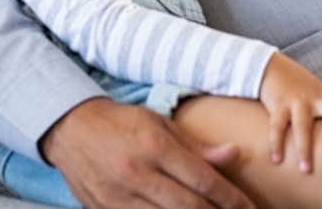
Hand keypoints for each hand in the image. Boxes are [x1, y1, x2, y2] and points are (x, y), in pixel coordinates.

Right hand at [40, 97, 254, 208]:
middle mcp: (139, 174)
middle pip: (189, 206)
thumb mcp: (161, 124)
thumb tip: (234, 154)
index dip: (230, 197)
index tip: (249, 207)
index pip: (202, 179)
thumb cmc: (123, 122)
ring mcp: (120, 198)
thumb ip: (197, 146)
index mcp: (156, 147)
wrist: (72, 129)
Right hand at [258, 51, 321, 173]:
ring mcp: (299, 101)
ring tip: (306, 169)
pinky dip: (276, 142)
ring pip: (303, 125)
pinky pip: (277, 126)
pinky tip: (276, 160)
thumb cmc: (299, 88)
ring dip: (304, 148)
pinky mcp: (279, 105)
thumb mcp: (320, 97)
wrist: (271, 67)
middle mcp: (318, 99)